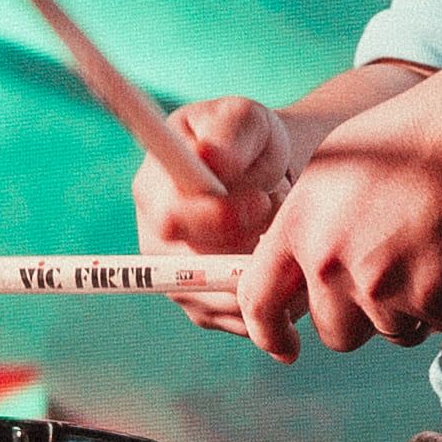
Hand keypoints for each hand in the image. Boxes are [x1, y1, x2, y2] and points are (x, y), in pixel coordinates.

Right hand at [135, 96, 293, 330]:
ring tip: (289, 236)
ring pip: (227, 302)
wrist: (274, 176)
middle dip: (251, 251)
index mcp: (152, 190)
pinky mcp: (208, 311)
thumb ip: (230, 133)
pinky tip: (289, 264)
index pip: (169, 221)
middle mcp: (155, 244)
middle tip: (283, 220)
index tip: (262, 199)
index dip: (218, 217)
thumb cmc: (253, 142)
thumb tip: (212, 161)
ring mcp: (178, 283)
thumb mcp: (246, 119)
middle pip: (197, 274)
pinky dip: (278, 300)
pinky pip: (245, 323)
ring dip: (270, 274)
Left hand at [236, 79, 441, 362]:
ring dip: (415, 307)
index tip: (287, 348)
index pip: (259, 301)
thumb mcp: (334, 169)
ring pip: (395, 331)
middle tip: (393, 278)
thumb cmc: (411, 138)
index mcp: (302, 226)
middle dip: (362, 317)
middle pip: (337, 333)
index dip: (270, 334)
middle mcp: (335, 263)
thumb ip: (311, 227)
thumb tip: (303, 272)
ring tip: (436, 249)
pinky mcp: (441, 301)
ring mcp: (388, 287)